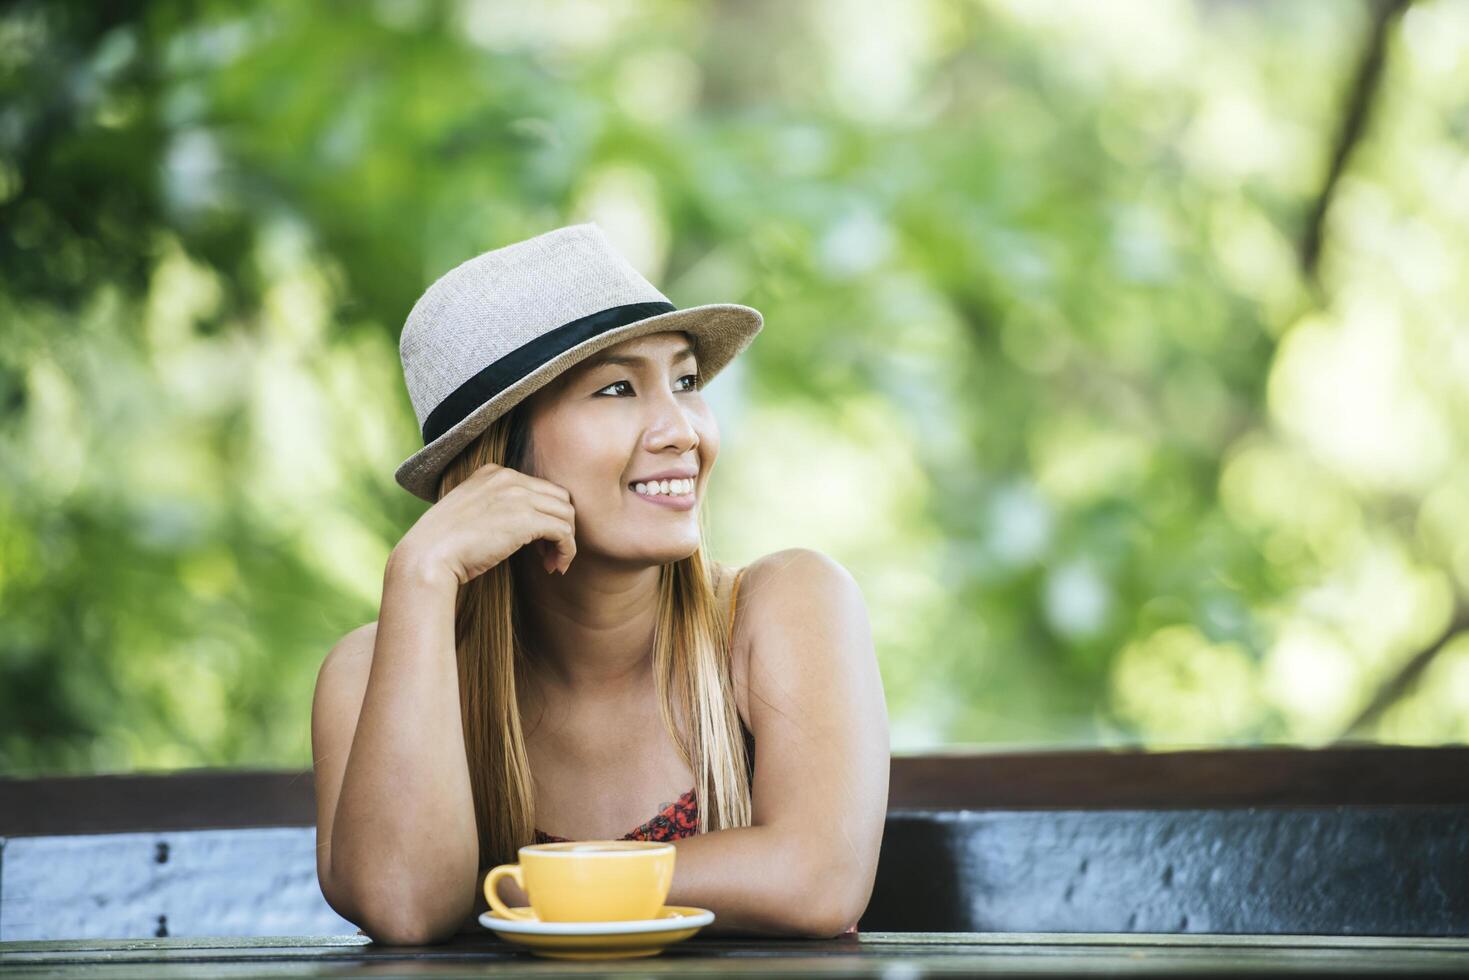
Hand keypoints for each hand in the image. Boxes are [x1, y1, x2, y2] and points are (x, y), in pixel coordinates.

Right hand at [395, 462, 576, 586]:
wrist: (427, 557)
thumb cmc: (442, 546)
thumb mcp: (469, 514)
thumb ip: (494, 508)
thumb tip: (518, 527)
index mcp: (493, 472)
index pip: (538, 488)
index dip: (544, 516)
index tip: (537, 543)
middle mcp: (508, 477)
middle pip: (559, 497)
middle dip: (560, 526)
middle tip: (549, 554)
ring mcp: (518, 495)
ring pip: (567, 513)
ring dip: (565, 541)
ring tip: (552, 563)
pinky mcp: (526, 519)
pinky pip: (565, 532)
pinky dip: (567, 551)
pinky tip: (554, 567)